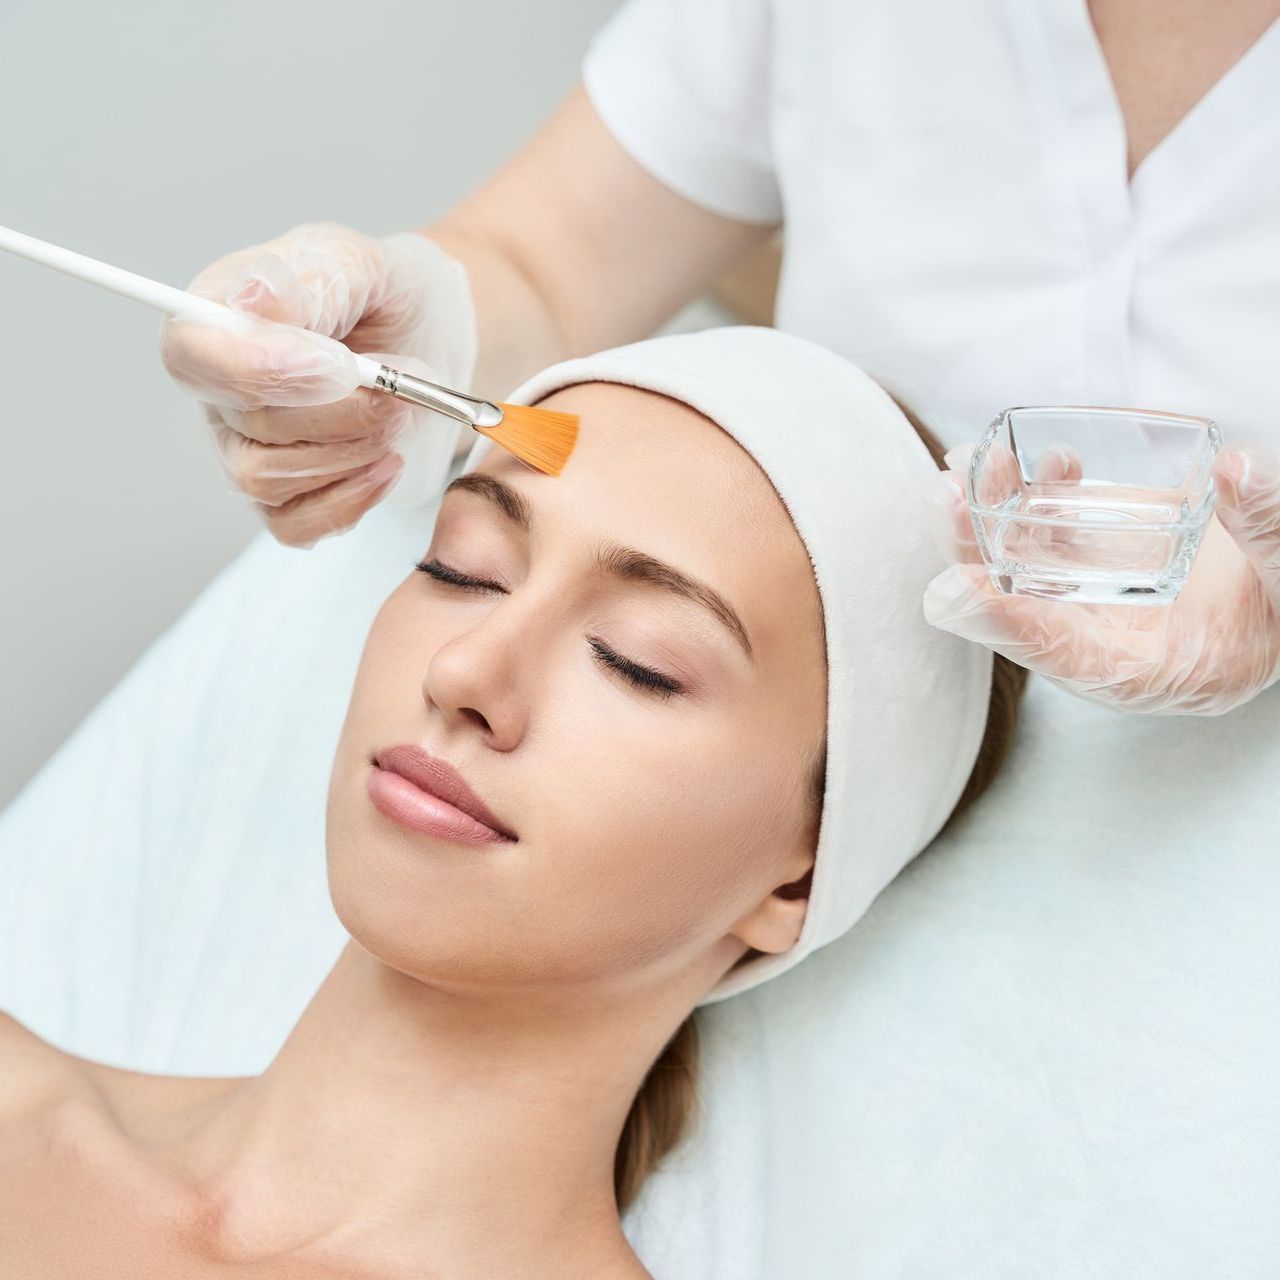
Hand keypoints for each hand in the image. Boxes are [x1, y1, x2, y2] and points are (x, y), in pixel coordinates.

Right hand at [159, 222, 475, 547]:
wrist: (430, 342)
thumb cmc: (383, 297)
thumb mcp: (358, 262)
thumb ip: (311, 281)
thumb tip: (254, 303)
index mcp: (217, 317)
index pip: (191, 355)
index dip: (259, 370)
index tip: (339, 365)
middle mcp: (220, 390)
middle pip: (249, 426)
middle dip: (341, 412)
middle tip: (399, 386)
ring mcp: (246, 447)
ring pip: (268, 480)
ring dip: (351, 452)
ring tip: (399, 413)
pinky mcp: (284, 495)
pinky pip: (294, 524)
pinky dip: (350, 499)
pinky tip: (387, 463)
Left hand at [922, 441, 1279, 714]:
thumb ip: (1268, 529)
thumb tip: (1236, 467)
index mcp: (1153, 671)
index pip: (1064, 657)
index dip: (1005, 625)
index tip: (954, 591)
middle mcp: (1109, 642)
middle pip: (1020, 608)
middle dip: (975, 555)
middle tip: (947, 496)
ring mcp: (1100, 601)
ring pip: (1026, 566)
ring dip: (992, 516)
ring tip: (973, 460)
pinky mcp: (1105, 564)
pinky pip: (1055, 538)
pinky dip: (1040, 499)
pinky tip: (1048, 461)